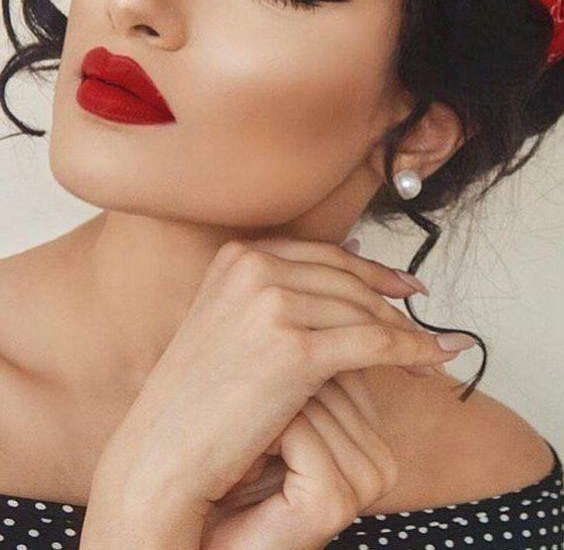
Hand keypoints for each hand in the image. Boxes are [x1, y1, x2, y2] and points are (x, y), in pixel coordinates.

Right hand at [92, 236, 466, 544]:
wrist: (162, 453)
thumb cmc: (199, 400)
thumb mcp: (232, 325)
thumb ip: (277, 295)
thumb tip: (353, 261)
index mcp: (238, 257)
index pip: (324, 256)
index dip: (372, 271)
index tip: (404, 289)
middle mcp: (254, 269)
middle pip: (348, 281)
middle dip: (393, 306)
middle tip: (425, 325)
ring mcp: (271, 305)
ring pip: (364, 313)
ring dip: (406, 334)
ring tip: (430, 355)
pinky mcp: (293, 350)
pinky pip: (373, 345)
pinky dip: (411, 352)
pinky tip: (433, 363)